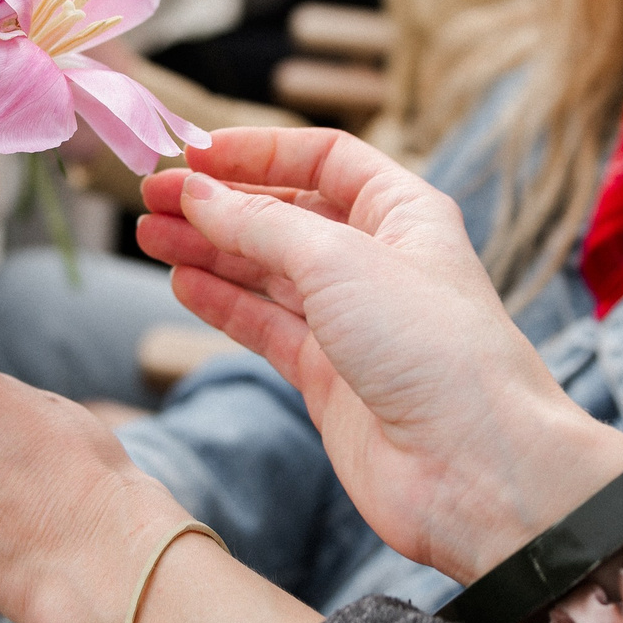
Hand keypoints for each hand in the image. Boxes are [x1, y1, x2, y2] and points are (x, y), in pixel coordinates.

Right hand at [137, 129, 622, 583]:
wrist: (474, 470)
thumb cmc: (433, 349)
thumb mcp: (339, 261)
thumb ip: (259, 224)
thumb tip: (197, 193)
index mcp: (404, 213)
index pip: (323, 158)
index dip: (257, 152)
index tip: (193, 153)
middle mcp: (380, 261)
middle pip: (287, 214)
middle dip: (220, 202)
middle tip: (152, 196)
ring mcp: (353, 323)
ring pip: (268, 271)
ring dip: (210, 250)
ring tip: (148, 235)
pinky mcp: (330, 379)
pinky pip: (265, 327)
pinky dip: (223, 303)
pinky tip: (182, 282)